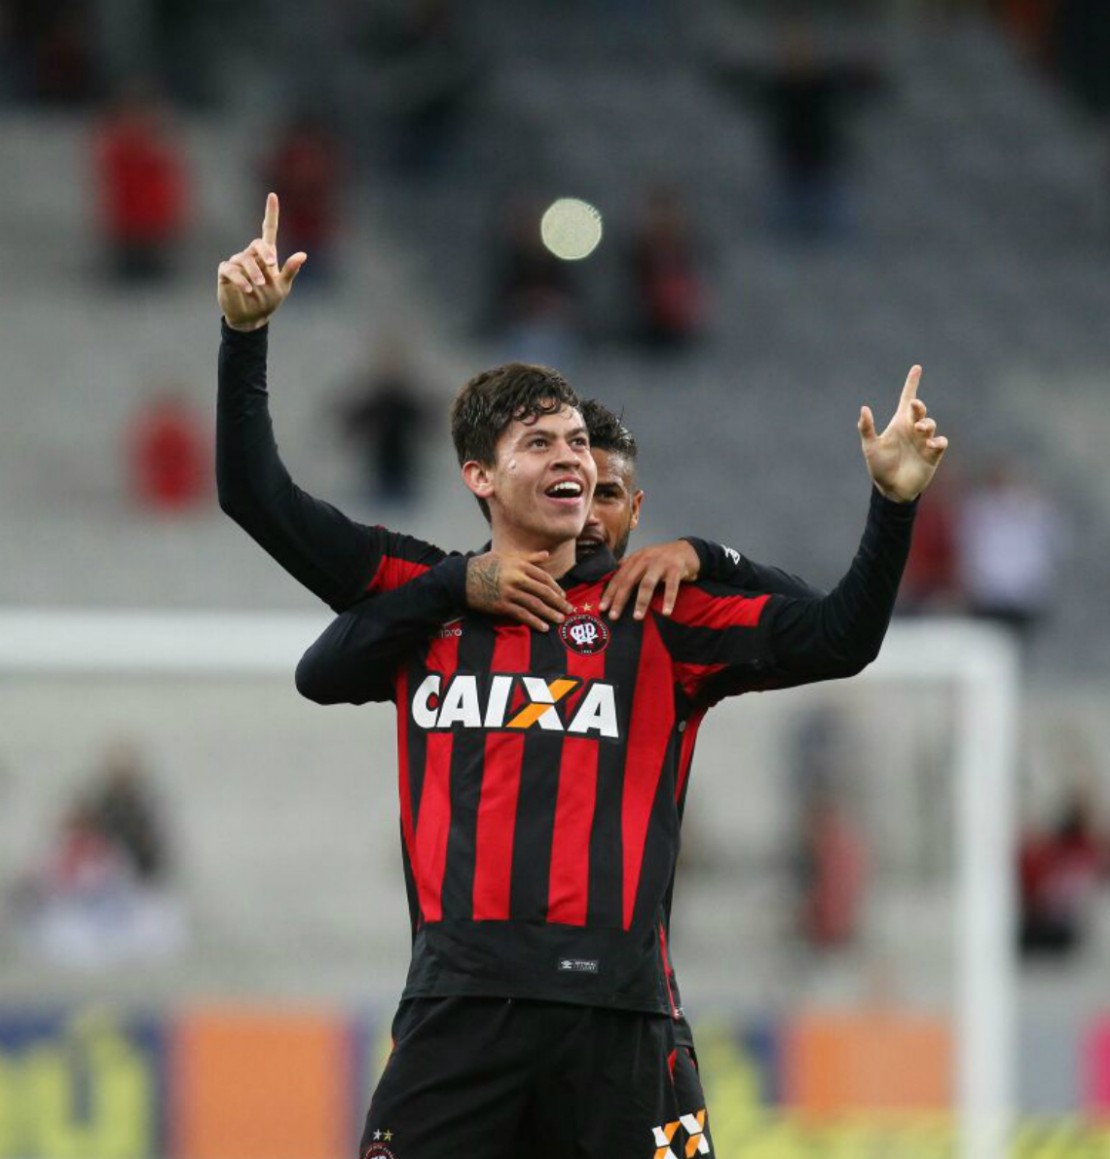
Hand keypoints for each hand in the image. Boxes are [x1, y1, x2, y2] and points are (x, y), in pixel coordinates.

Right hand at [217, 192, 307, 330]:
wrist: (252, 318)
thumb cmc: (268, 301)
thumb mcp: (283, 287)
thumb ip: (290, 270)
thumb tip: (303, 254)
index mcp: (266, 256)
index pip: (268, 230)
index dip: (271, 213)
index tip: (273, 196)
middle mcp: (251, 256)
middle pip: (256, 244)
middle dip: (264, 252)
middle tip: (271, 265)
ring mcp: (237, 263)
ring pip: (244, 259)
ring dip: (253, 272)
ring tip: (258, 286)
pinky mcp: (226, 273)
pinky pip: (230, 269)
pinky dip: (240, 279)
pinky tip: (248, 289)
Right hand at [466, 551, 573, 631]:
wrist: (462, 578)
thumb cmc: (485, 565)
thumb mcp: (507, 556)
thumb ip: (529, 557)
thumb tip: (547, 554)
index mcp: (520, 565)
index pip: (544, 577)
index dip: (555, 587)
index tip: (562, 595)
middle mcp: (517, 578)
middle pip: (543, 591)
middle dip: (558, 602)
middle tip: (569, 609)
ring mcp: (510, 592)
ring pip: (535, 604)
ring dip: (550, 613)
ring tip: (560, 619)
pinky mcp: (502, 605)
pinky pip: (522, 615)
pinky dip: (534, 621)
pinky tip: (543, 627)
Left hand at [599, 540, 699, 620]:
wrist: (687, 549)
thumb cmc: (663, 558)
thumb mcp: (644, 557)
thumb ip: (630, 564)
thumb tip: (614, 569)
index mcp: (635, 559)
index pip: (619, 577)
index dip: (609, 593)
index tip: (602, 608)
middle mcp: (645, 559)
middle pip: (629, 581)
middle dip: (620, 599)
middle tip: (613, 616)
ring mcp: (661, 563)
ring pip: (647, 583)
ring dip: (641, 601)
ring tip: (637, 617)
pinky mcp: (676, 569)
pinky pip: (672, 586)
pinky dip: (669, 600)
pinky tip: (666, 612)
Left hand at [859, 366, 947, 501]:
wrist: (891, 489)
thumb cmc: (880, 467)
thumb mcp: (871, 447)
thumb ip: (867, 428)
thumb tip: (864, 408)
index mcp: (899, 423)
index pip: (907, 399)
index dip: (912, 384)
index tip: (916, 368)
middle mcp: (913, 429)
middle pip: (920, 410)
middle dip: (919, 406)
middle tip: (915, 407)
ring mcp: (924, 441)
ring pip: (931, 425)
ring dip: (926, 424)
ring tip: (919, 430)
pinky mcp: (932, 455)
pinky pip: (940, 443)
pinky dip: (937, 441)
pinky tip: (930, 444)